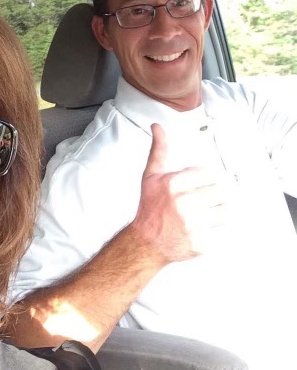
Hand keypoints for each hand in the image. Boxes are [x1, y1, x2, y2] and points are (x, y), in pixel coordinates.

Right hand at [132, 123, 222, 263]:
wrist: (146, 242)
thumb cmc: (150, 207)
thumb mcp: (151, 176)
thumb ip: (158, 150)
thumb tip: (157, 126)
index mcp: (174, 184)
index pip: (207, 175)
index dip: (201, 181)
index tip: (191, 189)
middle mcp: (184, 204)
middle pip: (218, 191)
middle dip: (208, 196)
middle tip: (194, 204)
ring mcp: (194, 225)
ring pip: (223, 211)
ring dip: (214, 213)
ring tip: (197, 217)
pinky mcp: (202, 243)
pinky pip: (221, 230)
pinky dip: (212, 231)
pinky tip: (197, 231)